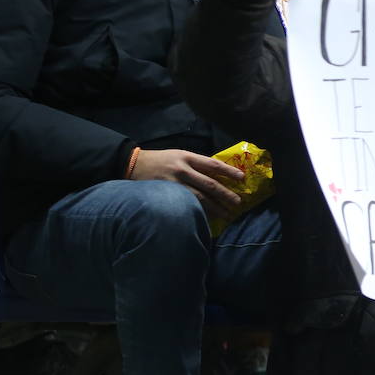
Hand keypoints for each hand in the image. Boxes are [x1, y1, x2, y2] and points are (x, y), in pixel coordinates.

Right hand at [130, 148, 244, 219]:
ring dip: (215, 207)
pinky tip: (207, 218)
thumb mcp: (179, 155)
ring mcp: (174, 185)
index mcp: (187, 157)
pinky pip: (186, 206)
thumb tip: (219, 175)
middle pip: (209, 184)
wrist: (133, 165)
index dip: (229, 171)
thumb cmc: (161, 160)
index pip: (213, 164)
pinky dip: (198, 212)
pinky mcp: (166, 196)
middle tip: (238, 202)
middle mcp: (182, 170)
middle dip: (225, 194)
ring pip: (199, 198)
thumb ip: (196, 164)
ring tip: (227, 214)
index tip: (242, 178)